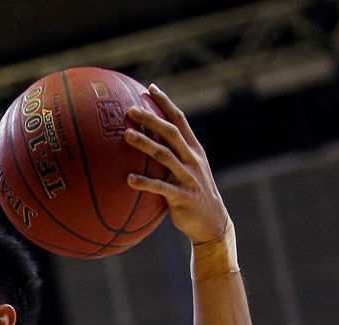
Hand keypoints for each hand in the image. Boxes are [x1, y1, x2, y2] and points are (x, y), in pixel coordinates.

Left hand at [124, 84, 226, 243]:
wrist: (212, 222)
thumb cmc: (192, 194)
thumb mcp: (186, 171)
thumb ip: (171, 156)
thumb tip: (145, 144)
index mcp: (194, 149)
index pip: (180, 120)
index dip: (166, 103)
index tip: (150, 88)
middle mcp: (192, 159)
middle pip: (171, 133)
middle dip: (152, 119)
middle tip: (131, 110)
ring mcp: (188, 177)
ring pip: (165, 156)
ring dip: (145, 145)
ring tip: (126, 136)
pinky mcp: (183, 196)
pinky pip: (161, 188)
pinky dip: (144, 183)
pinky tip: (128, 180)